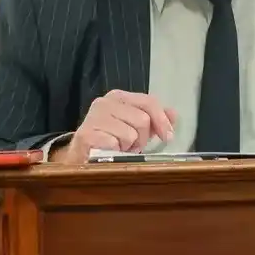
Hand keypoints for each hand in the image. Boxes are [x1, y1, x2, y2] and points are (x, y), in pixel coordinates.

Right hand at [51, 90, 176, 164]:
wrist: (81, 157)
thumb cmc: (111, 140)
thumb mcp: (135, 126)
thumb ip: (155, 118)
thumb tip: (174, 114)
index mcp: (119, 97)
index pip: (149, 102)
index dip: (162, 120)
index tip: (168, 137)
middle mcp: (104, 102)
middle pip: (142, 120)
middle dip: (143, 138)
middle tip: (133, 146)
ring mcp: (93, 118)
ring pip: (130, 134)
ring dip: (128, 147)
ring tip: (120, 149)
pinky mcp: (86, 135)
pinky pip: (115, 145)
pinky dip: (116, 153)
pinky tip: (110, 153)